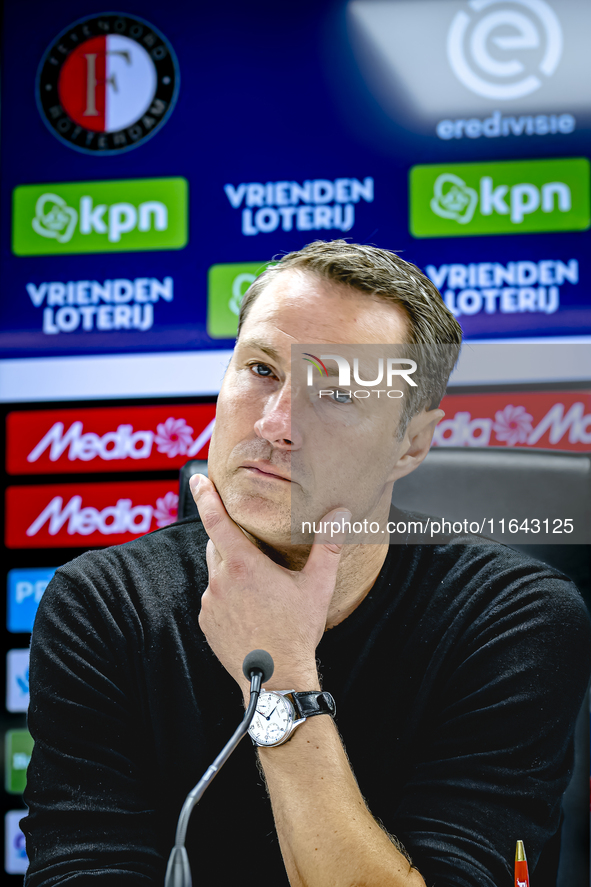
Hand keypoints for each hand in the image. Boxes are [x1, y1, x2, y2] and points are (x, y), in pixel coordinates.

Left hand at [190, 474, 349, 694]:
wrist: (277, 678)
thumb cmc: (298, 630)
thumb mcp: (318, 585)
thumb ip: (328, 545)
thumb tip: (341, 513)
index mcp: (244, 565)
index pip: (216, 520)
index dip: (206, 496)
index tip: (199, 479)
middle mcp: (220, 580)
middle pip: (217, 545)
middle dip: (230, 538)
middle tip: (250, 542)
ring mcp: (210, 603)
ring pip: (216, 573)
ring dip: (231, 570)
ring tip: (257, 585)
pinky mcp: (207, 623)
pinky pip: (214, 599)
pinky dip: (227, 596)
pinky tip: (250, 609)